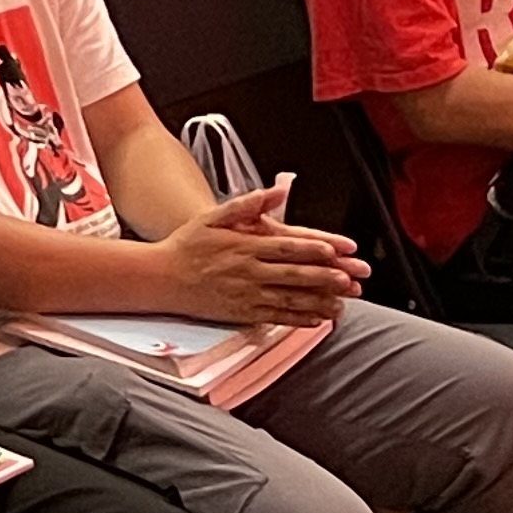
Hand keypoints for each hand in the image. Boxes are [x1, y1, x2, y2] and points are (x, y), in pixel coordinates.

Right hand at [149, 185, 364, 324]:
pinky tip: (316, 320)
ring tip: (341, 304)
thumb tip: (274, 192)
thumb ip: (245, 205)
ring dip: (317, 302)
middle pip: (292, 274)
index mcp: (243, 246)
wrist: (163, 277)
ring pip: (289, 300)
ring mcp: (246, 295)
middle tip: (349, 279)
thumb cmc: (188, 244)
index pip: (284, 247)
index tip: (333, 251)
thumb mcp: (212, 216)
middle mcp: (247, 271)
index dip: (311, 249)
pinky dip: (298, 320)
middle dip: (323, 278)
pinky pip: (276, 318)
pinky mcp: (243, 313)